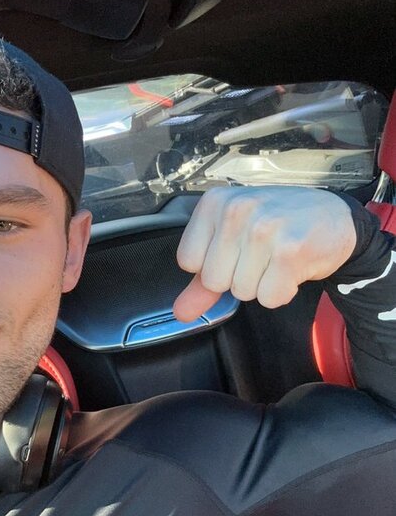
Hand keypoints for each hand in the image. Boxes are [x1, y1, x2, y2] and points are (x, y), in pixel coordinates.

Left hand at [173, 186, 356, 322]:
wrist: (335, 218)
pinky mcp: (290, 251)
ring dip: (262, 284)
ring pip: (242, 291)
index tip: (236, 248)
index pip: (188, 261)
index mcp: (216, 202)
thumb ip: (202, 280)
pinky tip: (292, 267)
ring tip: (277, 258)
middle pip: (215, 280)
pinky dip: (282, 291)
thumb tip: (180, 313)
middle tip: (261, 255)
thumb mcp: (233, 241)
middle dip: (239, 277)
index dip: (214, 265)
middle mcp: (237, 209)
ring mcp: (264, 229)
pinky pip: (269, 298)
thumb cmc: (280, 226)